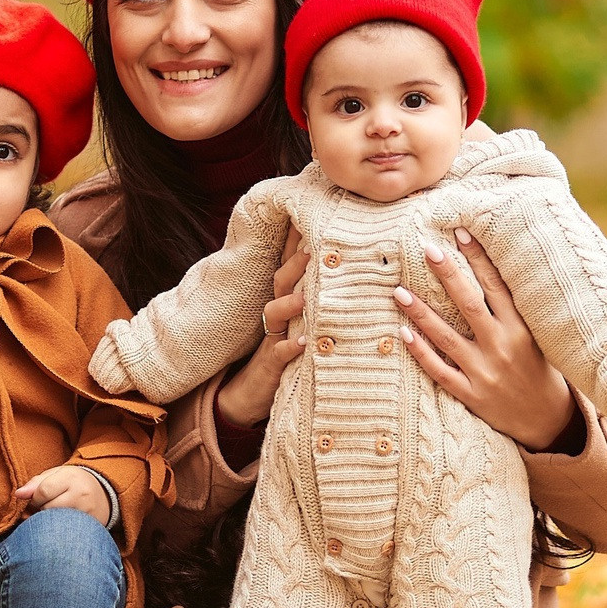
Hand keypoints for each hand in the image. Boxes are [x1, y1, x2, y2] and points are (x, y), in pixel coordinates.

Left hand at [16, 464, 110, 521]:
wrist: (103, 493)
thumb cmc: (73, 483)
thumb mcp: (56, 475)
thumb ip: (36, 482)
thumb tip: (18, 494)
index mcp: (71, 477)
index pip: (43, 491)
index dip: (34, 498)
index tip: (37, 499)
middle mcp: (81, 494)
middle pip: (48, 509)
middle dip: (41, 510)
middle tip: (47, 507)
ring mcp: (87, 513)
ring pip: (55, 523)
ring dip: (49, 522)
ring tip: (55, 515)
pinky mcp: (91, 527)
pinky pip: (66, 533)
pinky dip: (59, 530)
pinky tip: (62, 524)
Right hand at [216, 226, 311, 429]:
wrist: (252, 392)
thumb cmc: (288, 352)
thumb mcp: (305, 323)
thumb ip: (321, 299)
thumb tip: (354, 274)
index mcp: (287, 300)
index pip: (291, 264)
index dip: (298, 240)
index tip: (313, 216)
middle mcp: (277, 313)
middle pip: (281, 280)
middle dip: (296, 262)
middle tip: (315, 247)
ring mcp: (272, 337)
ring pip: (274, 312)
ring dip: (289, 303)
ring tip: (306, 297)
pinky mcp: (271, 364)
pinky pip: (278, 353)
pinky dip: (290, 348)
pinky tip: (304, 344)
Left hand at [393, 227, 578, 450]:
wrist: (548, 421)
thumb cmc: (540, 370)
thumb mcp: (538, 337)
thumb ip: (517, 310)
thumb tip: (494, 270)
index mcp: (522, 329)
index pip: (497, 286)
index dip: (479, 258)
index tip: (461, 233)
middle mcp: (502, 347)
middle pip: (469, 304)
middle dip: (447, 274)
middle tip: (427, 249)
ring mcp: (485, 372)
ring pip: (446, 337)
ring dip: (420, 312)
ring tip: (398, 291)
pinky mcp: (471, 394)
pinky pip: (439, 371)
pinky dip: (420, 352)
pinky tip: (403, 333)